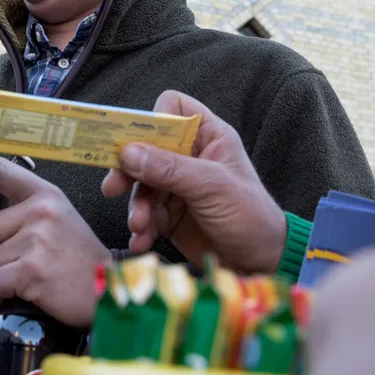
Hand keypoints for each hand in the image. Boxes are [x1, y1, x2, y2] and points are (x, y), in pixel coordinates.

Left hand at [0, 156, 111, 327]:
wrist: (109, 292)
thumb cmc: (80, 260)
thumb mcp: (59, 220)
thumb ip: (25, 212)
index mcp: (46, 195)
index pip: (0, 171)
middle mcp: (41, 211)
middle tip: (25, 260)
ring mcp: (37, 239)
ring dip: (2, 276)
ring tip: (32, 278)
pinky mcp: (32, 269)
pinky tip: (18, 295)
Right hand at [101, 90, 285, 274]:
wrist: (260, 266)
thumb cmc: (250, 217)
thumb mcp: (211, 187)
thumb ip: (169, 168)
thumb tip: (128, 152)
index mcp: (208, 137)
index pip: (173, 108)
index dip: (153, 119)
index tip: (138, 142)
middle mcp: (190, 156)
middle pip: (146, 147)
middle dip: (129, 170)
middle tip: (113, 187)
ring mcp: (178, 186)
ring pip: (141, 184)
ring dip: (136, 205)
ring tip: (139, 225)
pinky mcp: (170, 214)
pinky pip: (145, 212)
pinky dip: (141, 226)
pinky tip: (142, 239)